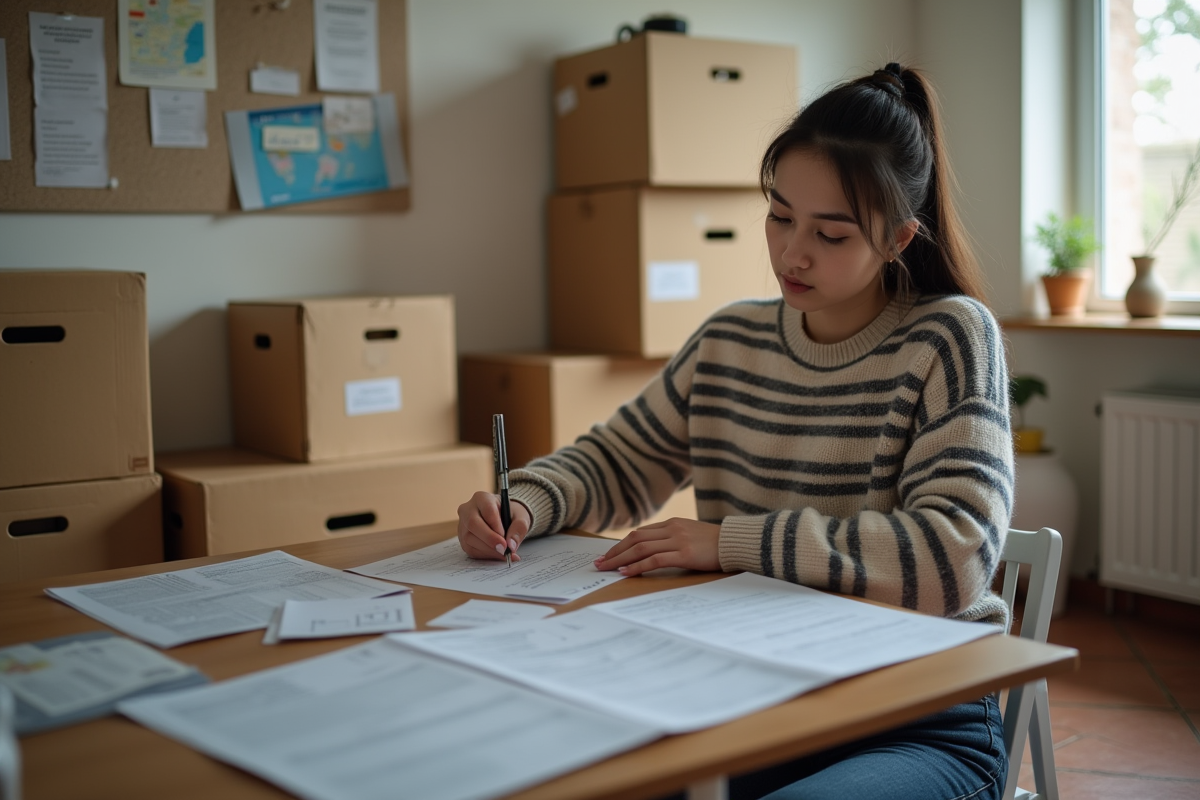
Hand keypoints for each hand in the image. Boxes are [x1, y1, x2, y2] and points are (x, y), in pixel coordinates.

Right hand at [457, 491, 530, 560]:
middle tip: (504, 550)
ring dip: (489, 550)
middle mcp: (468, 509)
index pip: (487, 510)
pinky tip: (497, 554)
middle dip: (489, 539)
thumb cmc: (511, 515)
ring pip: (470, 538)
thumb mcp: (521, 517)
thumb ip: (519, 528)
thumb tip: (511, 545)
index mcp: (482, 498)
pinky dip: (485, 555)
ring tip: (505, 553)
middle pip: (473, 524)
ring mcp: (462, 524)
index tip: (506, 540)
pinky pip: (470, 549)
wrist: (504, 519)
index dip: (496, 526)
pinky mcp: (462, 538)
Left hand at [594, 518, 720, 575]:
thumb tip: (653, 553)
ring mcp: (677, 540)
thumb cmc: (716, 545)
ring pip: (640, 548)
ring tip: (606, 569)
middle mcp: (672, 529)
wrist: (737, 544)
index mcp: (673, 524)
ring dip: (620, 559)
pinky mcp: (684, 553)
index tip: (608, 555)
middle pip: (635, 539)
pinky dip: (637, 566)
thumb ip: (674, 540)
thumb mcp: (692, 536)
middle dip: (614, 552)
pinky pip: (654, 560)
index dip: (621, 544)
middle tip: (599, 563)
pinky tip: (626, 572)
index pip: (640, 533)